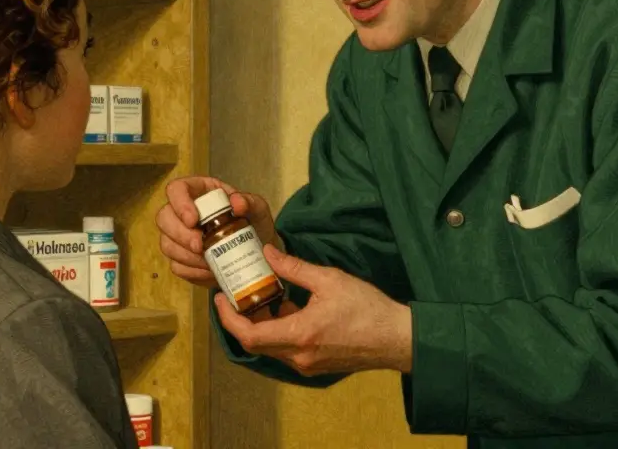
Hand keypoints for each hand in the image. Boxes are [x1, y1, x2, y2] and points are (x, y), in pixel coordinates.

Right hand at [156, 175, 279, 288]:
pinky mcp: (181, 259)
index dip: (179, 204)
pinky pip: (176, 266)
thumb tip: (237, 203)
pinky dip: (192, 271)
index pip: (176, 189)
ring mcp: (179, 236)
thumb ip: (250, 202)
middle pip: (164, 218)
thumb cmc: (254, 222)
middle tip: (200, 247)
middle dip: (180, 235)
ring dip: (186, 256)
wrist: (257, 251)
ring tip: (209, 262)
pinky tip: (208, 271)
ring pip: (167, 244)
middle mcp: (183, 212)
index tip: (193, 220)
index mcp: (198, 191)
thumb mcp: (257, 208)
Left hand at [214, 244, 411, 375]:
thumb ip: (294, 267)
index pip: (248, 335)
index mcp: (299, 335)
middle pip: (255, 343)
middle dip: (241, 319)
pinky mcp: (316, 365)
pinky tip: (289, 309)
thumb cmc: (368, 309)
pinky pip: (287, 350)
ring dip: (262, 325)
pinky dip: (280, 331)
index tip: (220, 299)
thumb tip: (268, 252)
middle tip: (236, 296)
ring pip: (271, 347)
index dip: (227, 318)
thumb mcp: (329, 279)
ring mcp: (307, 364)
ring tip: (264, 298)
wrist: (397, 338)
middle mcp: (298, 356)